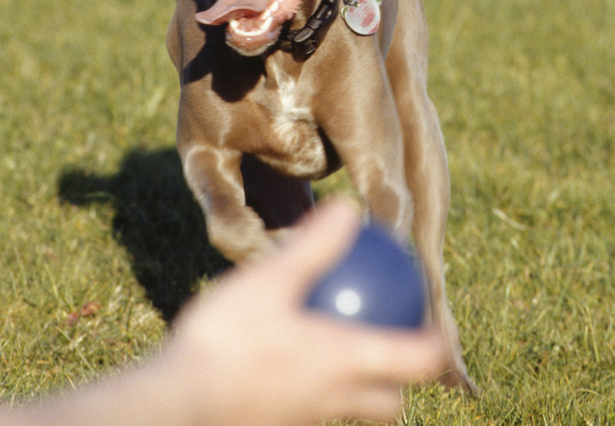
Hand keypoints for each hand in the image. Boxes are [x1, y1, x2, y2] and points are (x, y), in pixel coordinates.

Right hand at [159, 198, 451, 425]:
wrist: (176, 406)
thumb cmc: (228, 341)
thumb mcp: (270, 280)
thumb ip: (313, 246)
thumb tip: (350, 210)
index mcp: (346, 363)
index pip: (418, 360)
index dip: (437, 342)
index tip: (437, 320)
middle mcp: (335, 400)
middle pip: (390, 401)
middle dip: (400, 376)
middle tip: (391, 337)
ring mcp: (306, 421)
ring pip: (351, 410)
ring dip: (359, 385)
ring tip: (340, 345)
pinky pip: (314, 410)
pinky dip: (318, 387)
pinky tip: (288, 357)